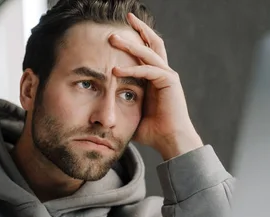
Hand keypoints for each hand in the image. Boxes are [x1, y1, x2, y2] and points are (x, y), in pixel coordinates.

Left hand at [110, 13, 202, 160]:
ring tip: (112, 39)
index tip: (117, 30)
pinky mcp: (170, 82)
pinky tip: (116, 71)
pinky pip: (149, 70)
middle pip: (151, 42)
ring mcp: (167, 75)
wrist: (170, 141)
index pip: (145, 50)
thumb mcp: (130, 113)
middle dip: (136, 30)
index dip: (134, 38)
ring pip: (149, 52)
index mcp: (154, 77)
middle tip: (118, 23)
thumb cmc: (152, 131)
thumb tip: (99, 108)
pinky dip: (133, 70)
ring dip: (130, 45)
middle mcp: (163, 72)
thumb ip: (119, 104)